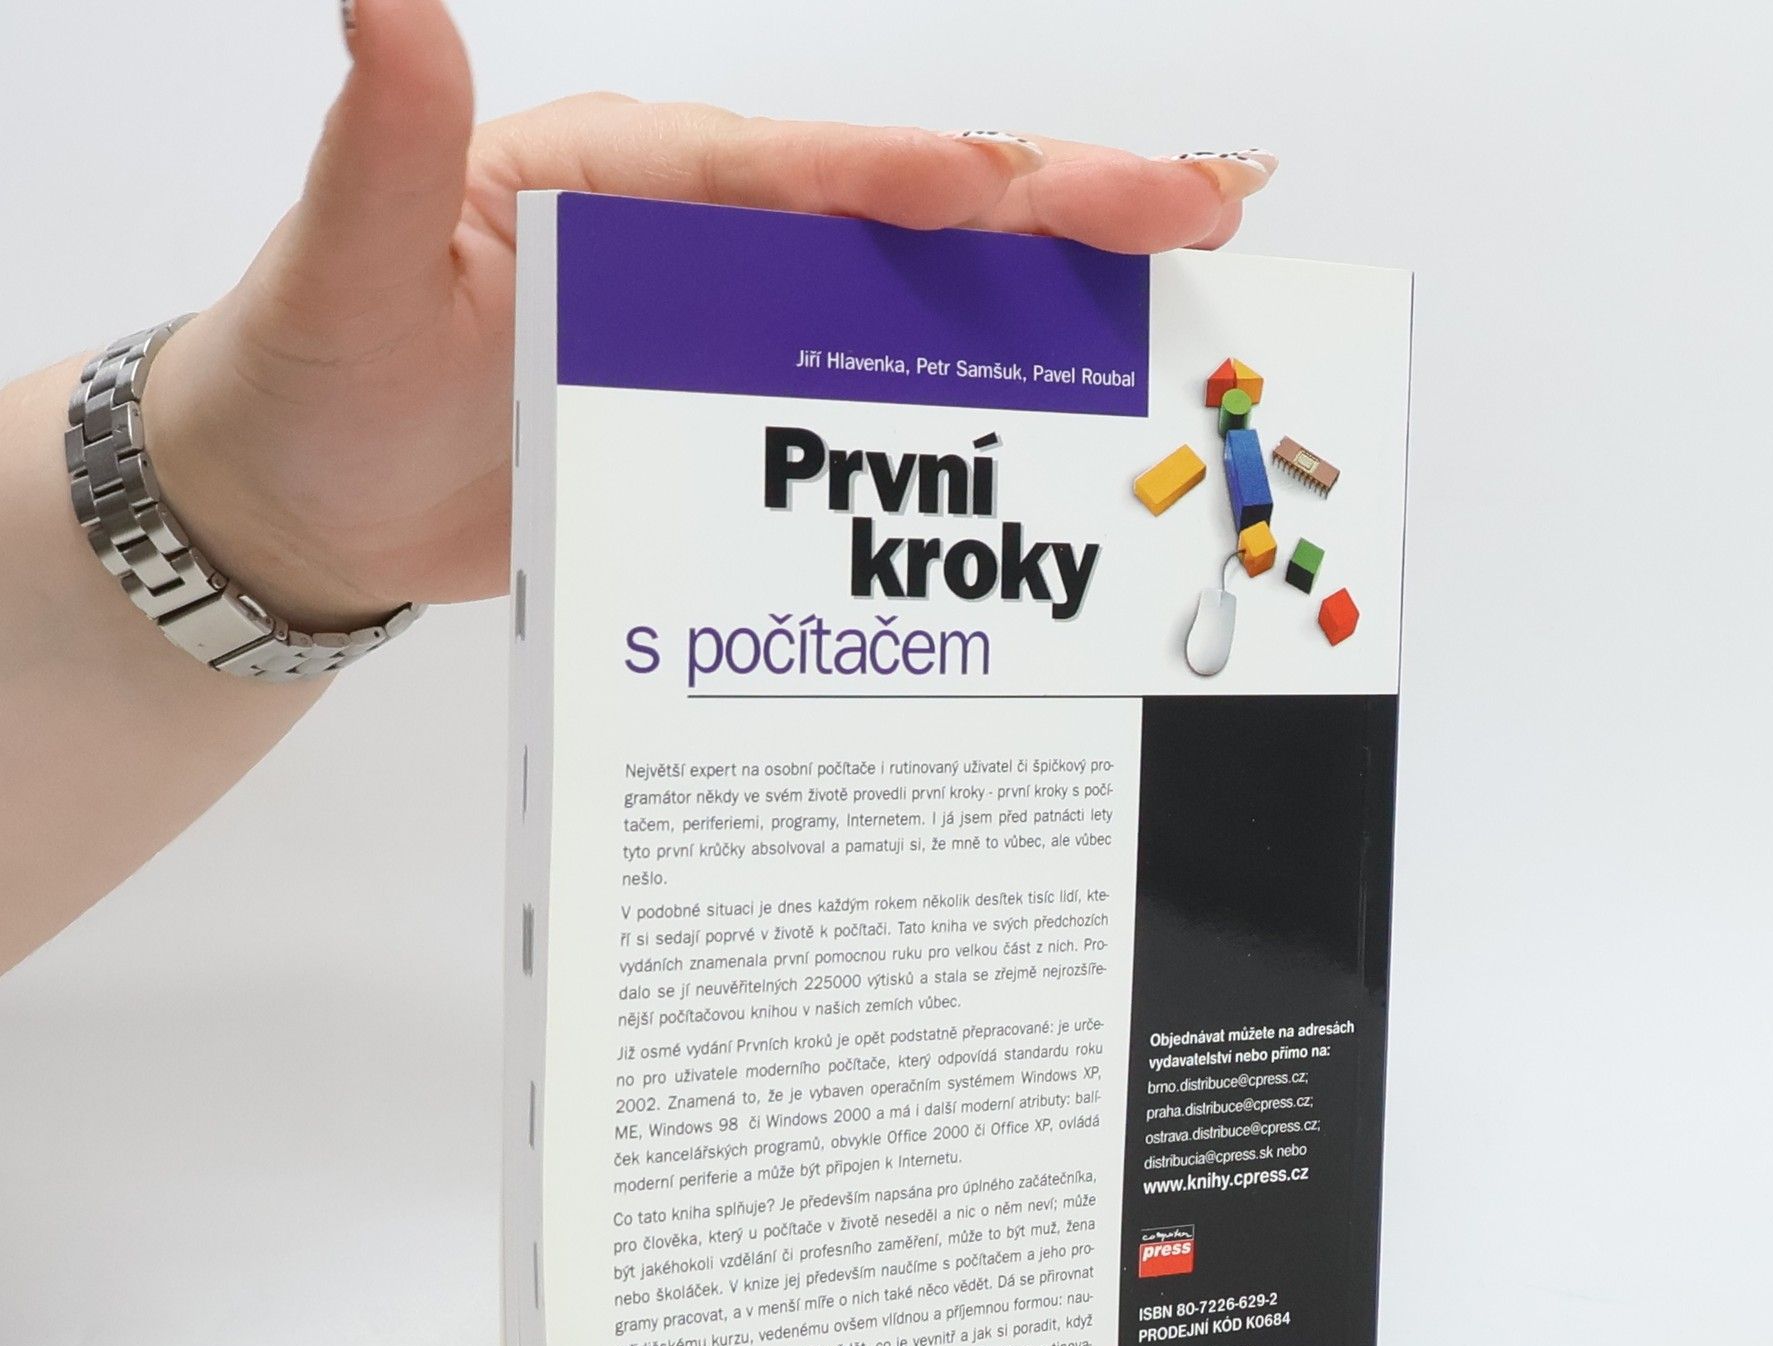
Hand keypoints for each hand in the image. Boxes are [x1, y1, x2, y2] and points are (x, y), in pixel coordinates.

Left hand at [140, 0, 1274, 630]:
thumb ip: (388, 146)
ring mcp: (729, 328)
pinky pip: (873, 395)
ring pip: (910, 297)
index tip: (1002, 188)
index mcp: (622, 176)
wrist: (314, 507)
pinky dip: (973, 385)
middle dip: (1043, 202)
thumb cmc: (317, 379)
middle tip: (1193, 198)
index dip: (899, 176)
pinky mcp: (738, 415)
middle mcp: (698, 235)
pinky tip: (1061, 395)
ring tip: (1180, 268)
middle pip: (891, 210)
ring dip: (1045, 283)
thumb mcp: (345, 263)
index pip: (783, 166)